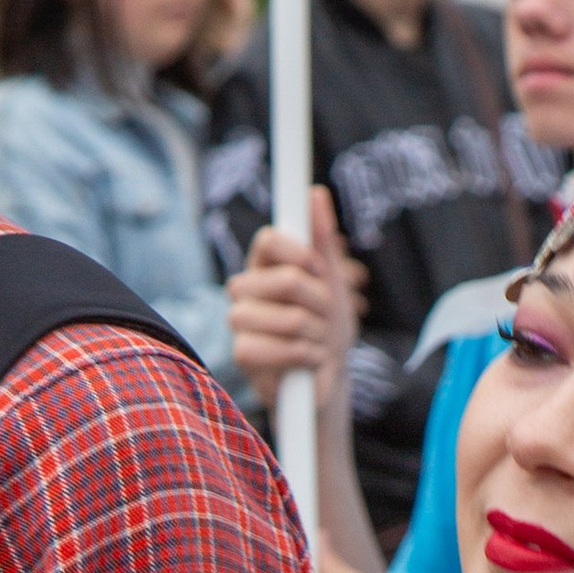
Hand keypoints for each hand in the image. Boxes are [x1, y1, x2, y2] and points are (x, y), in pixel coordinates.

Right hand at [227, 187, 357, 409]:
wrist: (328, 379)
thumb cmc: (327, 327)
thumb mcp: (333, 281)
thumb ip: (322, 239)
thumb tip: (315, 193)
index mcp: (264, 265)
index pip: (269, 239)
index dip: (300, 253)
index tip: (317, 269)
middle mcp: (245, 288)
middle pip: (289, 281)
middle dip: (323, 304)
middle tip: (326, 318)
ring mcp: (240, 321)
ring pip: (289, 318)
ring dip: (318, 335)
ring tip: (318, 343)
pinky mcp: (242, 354)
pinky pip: (279, 348)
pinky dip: (306, 358)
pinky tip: (308, 363)